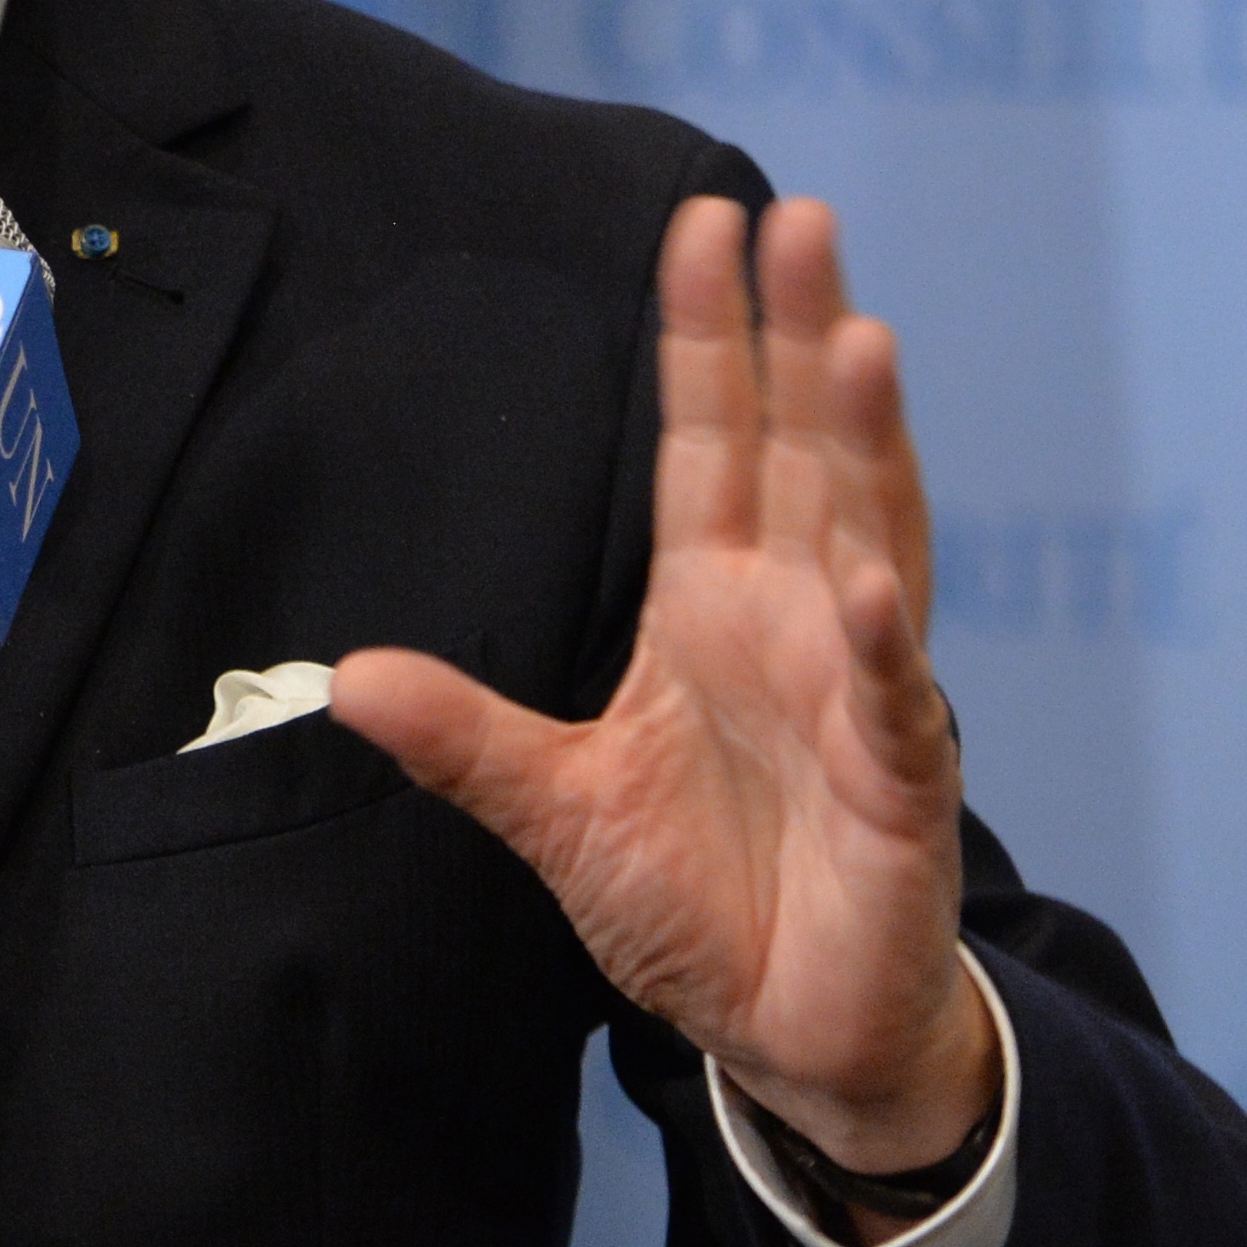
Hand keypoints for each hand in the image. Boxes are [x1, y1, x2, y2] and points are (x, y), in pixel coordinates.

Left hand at [332, 197, 995, 1203]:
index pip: (710, 442)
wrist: (790, 1028)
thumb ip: (464, 738)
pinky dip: (884, 644)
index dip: (706, 337)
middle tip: (793, 218)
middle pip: (801, 449)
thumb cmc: (695, 898)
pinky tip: (871, 585)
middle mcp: (797, 618)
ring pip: (871, 536)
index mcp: (713, 603)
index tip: (703, 222)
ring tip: (858, 339)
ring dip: (866, 442)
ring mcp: (859, 688)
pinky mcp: (903, 780)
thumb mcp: (554, 807)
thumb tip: (343, 677)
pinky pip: (892, 699)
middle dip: (797, 335)